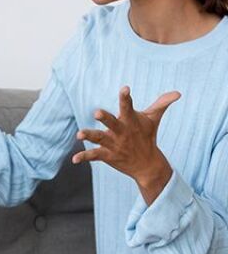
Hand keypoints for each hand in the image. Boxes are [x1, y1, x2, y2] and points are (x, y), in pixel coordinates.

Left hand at [72, 86, 179, 201]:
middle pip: (113, 123)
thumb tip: (178, 93)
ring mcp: (114, 144)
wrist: (148, 165)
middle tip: (97, 112)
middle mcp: (121, 132)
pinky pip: (94, 156)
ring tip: (79, 135)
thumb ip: (162, 104)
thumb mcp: (154, 119)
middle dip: (105, 118)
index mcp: (131, 121)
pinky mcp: (107, 155)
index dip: (126, 97)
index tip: (125, 88)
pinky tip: (73, 159)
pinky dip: (84, 157)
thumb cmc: (148, 136)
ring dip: (90, 136)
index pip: (128, 106)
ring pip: (100, 139)